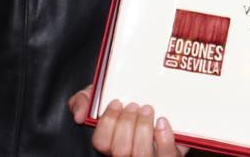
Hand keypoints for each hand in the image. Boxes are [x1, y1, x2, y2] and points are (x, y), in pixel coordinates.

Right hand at [67, 85, 187, 156]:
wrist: (166, 106)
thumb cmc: (131, 106)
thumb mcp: (103, 97)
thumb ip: (85, 100)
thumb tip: (79, 115)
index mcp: (112, 142)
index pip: (101, 143)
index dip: (107, 123)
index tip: (116, 102)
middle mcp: (128, 154)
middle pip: (120, 150)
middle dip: (126, 124)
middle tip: (134, 105)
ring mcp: (149, 156)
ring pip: (141, 154)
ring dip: (143, 129)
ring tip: (148, 109)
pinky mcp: (170, 155)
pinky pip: (166, 154)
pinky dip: (164, 137)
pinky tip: (163, 121)